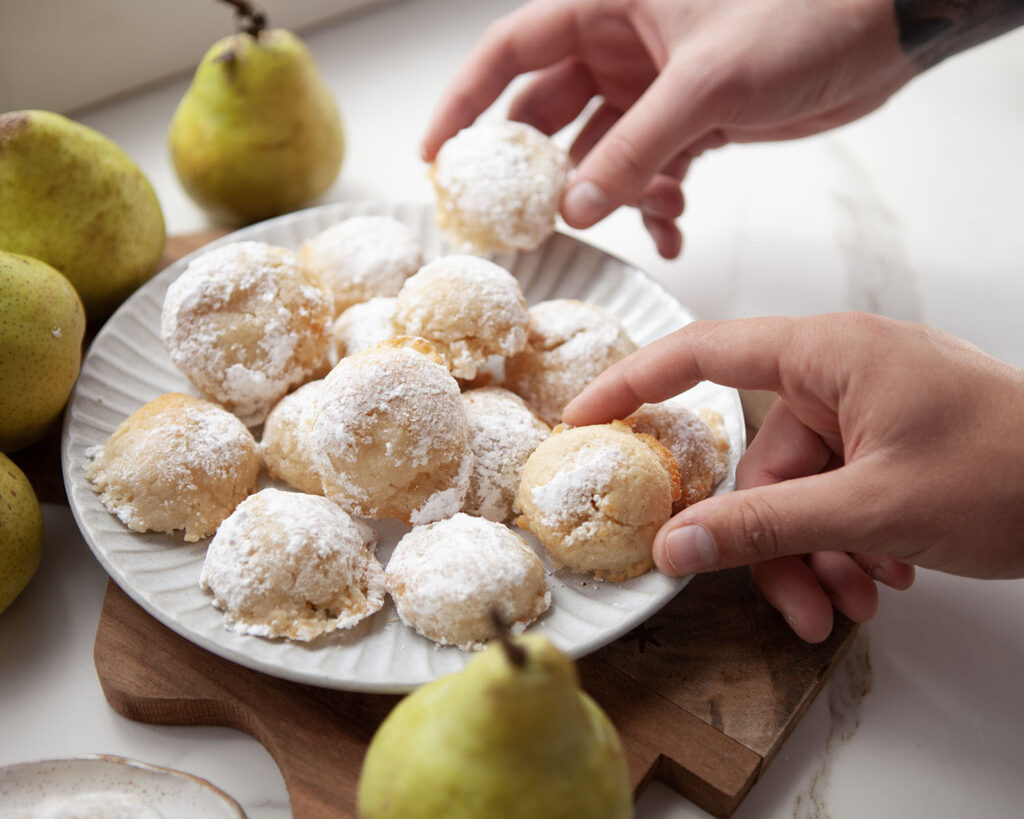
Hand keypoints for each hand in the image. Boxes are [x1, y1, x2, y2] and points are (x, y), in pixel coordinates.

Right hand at [422, 0, 918, 258]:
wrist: (884, 30)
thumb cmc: (803, 16)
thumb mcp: (706, 84)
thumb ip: (635, 149)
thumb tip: (576, 207)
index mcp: (609, 8)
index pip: (510, 52)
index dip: (465, 101)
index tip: (437, 155)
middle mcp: (623, 48)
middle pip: (550, 114)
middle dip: (541, 169)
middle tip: (526, 219)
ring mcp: (655, 88)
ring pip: (601, 154)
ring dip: (611, 196)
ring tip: (634, 219)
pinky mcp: (691, 123)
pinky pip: (650, 172)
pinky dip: (656, 204)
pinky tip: (672, 231)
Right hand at [562, 313, 1023, 640]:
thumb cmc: (1011, 469)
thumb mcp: (874, 508)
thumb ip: (765, 527)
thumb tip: (675, 545)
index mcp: (827, 353)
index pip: (702, 352)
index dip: (634, 384)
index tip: (583, 420)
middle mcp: (839, 372)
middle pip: (759, 458)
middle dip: (772, 539)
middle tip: (795, 605)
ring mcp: (868, 407)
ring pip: (800, 488)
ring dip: (817, 553)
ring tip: (854, 602)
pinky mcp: (891, 440)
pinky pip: (838, 490)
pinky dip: (848, 540)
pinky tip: (884, 578)